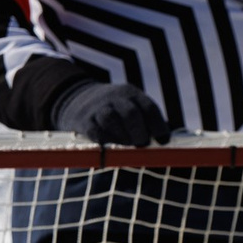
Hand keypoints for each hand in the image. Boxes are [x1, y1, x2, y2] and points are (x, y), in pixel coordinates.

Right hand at [53, 81, 174, 146]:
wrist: (77, 98)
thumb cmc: (114, 110)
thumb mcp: (129, 105)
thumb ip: (146, 121)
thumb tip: (165, 144)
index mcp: (131, 94)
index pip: (149, 107)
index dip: (158, 125)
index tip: (163, 141)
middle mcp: (115, 98)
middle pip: (131, 113)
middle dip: (140, 132)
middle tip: (142, 145)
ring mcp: (98, 108)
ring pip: (111, 120)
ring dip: (122, 137)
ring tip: (127, 147)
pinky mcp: (84, 120)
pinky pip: (94, 131)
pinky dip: (104, 141)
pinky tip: (109, 148)